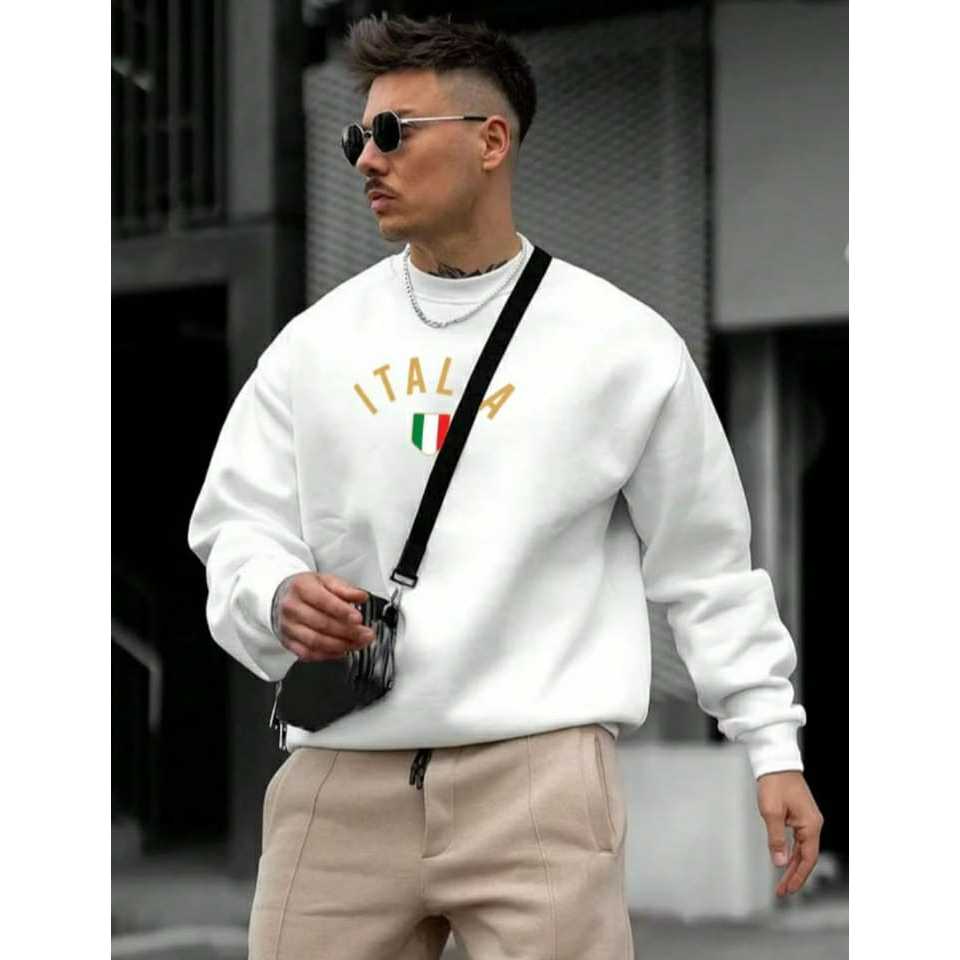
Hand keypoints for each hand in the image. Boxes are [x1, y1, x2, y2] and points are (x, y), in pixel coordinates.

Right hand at [275, 572, 375, 660]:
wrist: (284, 597)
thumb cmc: (307, 589)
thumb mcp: (326, 580)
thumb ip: (345, 588)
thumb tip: (361, 596)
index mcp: (301, 588)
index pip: (323, 601)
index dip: (342, 612)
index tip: (358, 619)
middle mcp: (292, 608)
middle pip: (321, 624)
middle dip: (347, 631)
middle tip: (365, 634)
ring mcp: (288, 626)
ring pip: (315, 641)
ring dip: (340, 645)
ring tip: (358, 643)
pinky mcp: (288, 641)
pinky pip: (308, 654)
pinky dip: (327, 655)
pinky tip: (341, 651)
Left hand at [756, 770, 823, 896]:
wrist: (775, 762)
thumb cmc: (774, 783)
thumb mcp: (771, 812)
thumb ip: (776, 839)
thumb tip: (779, 862)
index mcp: (810, 825)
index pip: (808, 858)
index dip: (798, 876)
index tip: (788, 890)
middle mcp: (813, 824)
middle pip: (806, 857)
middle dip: (794, 875)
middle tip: (782, 891)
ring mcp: (808, 820)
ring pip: (803, 850)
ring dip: (793, 865)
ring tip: (782, 882)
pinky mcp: (801, 816)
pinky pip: (799, 840)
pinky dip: (792, 852)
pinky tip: (784, 860)